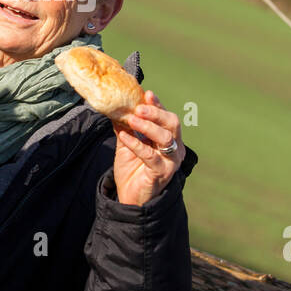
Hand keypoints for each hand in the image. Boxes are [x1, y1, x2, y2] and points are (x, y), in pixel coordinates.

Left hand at [112, 90, 184, 206]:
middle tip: (138, 108)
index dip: (157, 104)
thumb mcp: (126, 144)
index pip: (166, 116)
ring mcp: (171, 161)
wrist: (129, 197)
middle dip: (156, 112)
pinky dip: (136, 144)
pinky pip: (150, 155)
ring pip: (165, 138)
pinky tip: (125, 137)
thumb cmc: (131, 170)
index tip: (146, 93)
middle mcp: (174, 148)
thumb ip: (125, 127)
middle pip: (172, 123)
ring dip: (148, 126)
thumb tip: (115, 107)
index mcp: (168, 138)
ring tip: (131, 119)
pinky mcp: (162, 172)